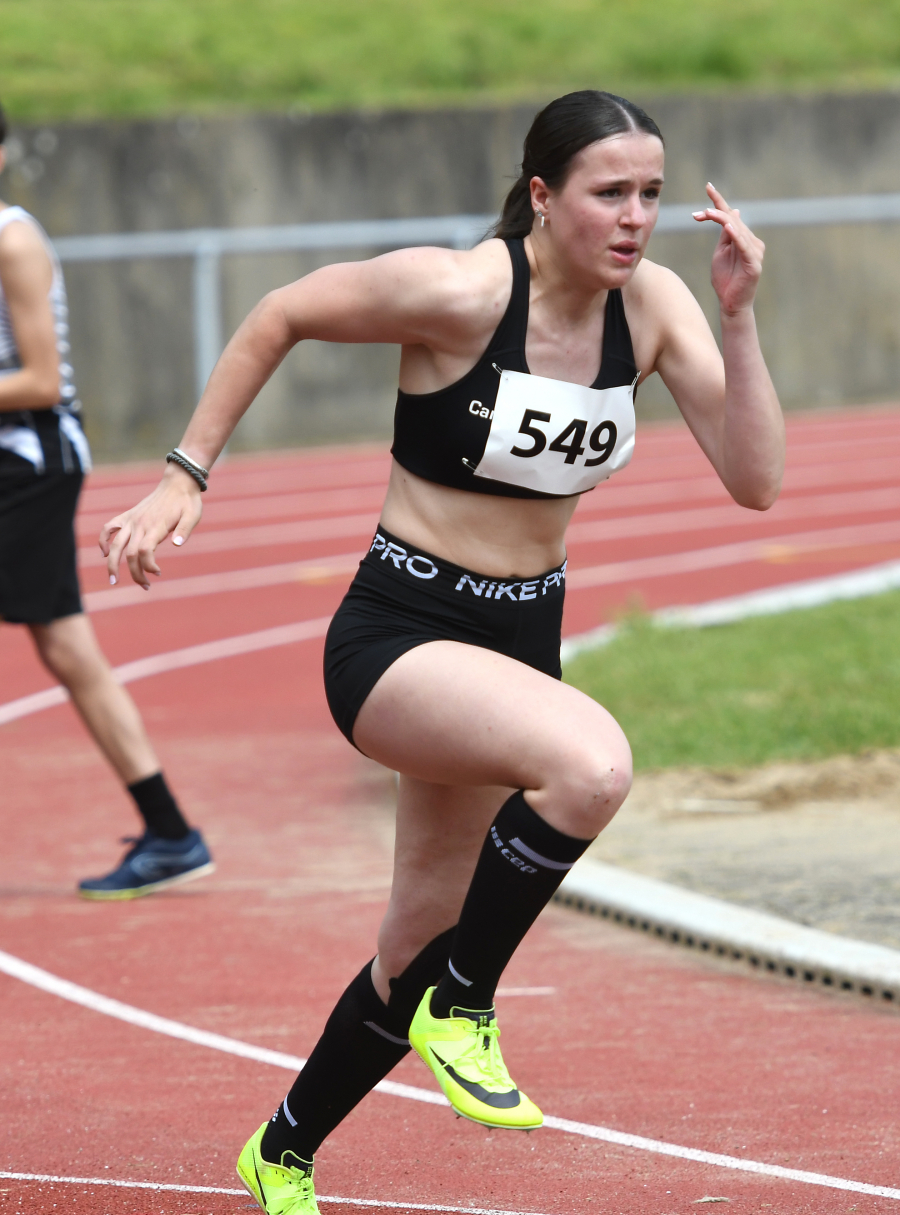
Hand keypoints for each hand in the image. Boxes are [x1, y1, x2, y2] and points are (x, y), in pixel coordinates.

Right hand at [100, 463, 202, 588]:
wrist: (177, 483)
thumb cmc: (187, 502)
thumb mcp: (193, 515)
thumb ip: (185, 530)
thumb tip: (178, 545)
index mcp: (156, 526)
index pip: (145, 551)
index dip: (148, 566)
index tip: (158, 572)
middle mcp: (140, 524)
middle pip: (130, 553)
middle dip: (135, 574)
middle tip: (145, 587)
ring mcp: (131, 520)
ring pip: (115, 545)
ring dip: (112, 564)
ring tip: (114, 580)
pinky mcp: (128, 516)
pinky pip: (109, 528)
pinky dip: (103, 540)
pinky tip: (104, 553)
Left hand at [693, 183, 764, 316]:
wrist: (731, 305)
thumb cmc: (725, 281)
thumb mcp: (720, 253)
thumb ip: (724, 235)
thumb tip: (731, 213)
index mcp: (742, 238)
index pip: (730, 215)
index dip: (719, 201)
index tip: (708, 186)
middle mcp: (751, 241)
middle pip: (732, 220)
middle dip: (714, 213)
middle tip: (697, 213)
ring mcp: (754, 252)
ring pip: (738, 230)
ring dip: (722, 220)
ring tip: (708, 213)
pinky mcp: (754, 264)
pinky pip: (744, 247)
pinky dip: (736, 236)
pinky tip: (728, 228)